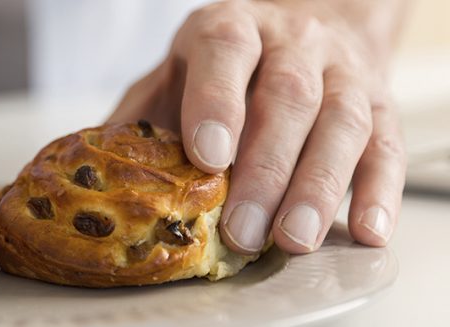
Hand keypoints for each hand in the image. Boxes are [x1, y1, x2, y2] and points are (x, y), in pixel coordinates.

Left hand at [108, 0, 406, 253]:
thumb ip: (139, 119)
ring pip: (341, 123)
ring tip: (292, 239)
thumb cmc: (224, 68)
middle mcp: (292, 42)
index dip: (217, 103)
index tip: (207, 157)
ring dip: (318, 186)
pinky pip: (387, 146)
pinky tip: (364, 231)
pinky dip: (379, 191)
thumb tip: (94, 173)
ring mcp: (342, 71)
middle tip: (241, 229)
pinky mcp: (380, 104)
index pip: (226, 52)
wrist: (304, 28)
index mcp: (230, 28)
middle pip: (287, 98)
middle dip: (265, 168)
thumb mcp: (173, 76)